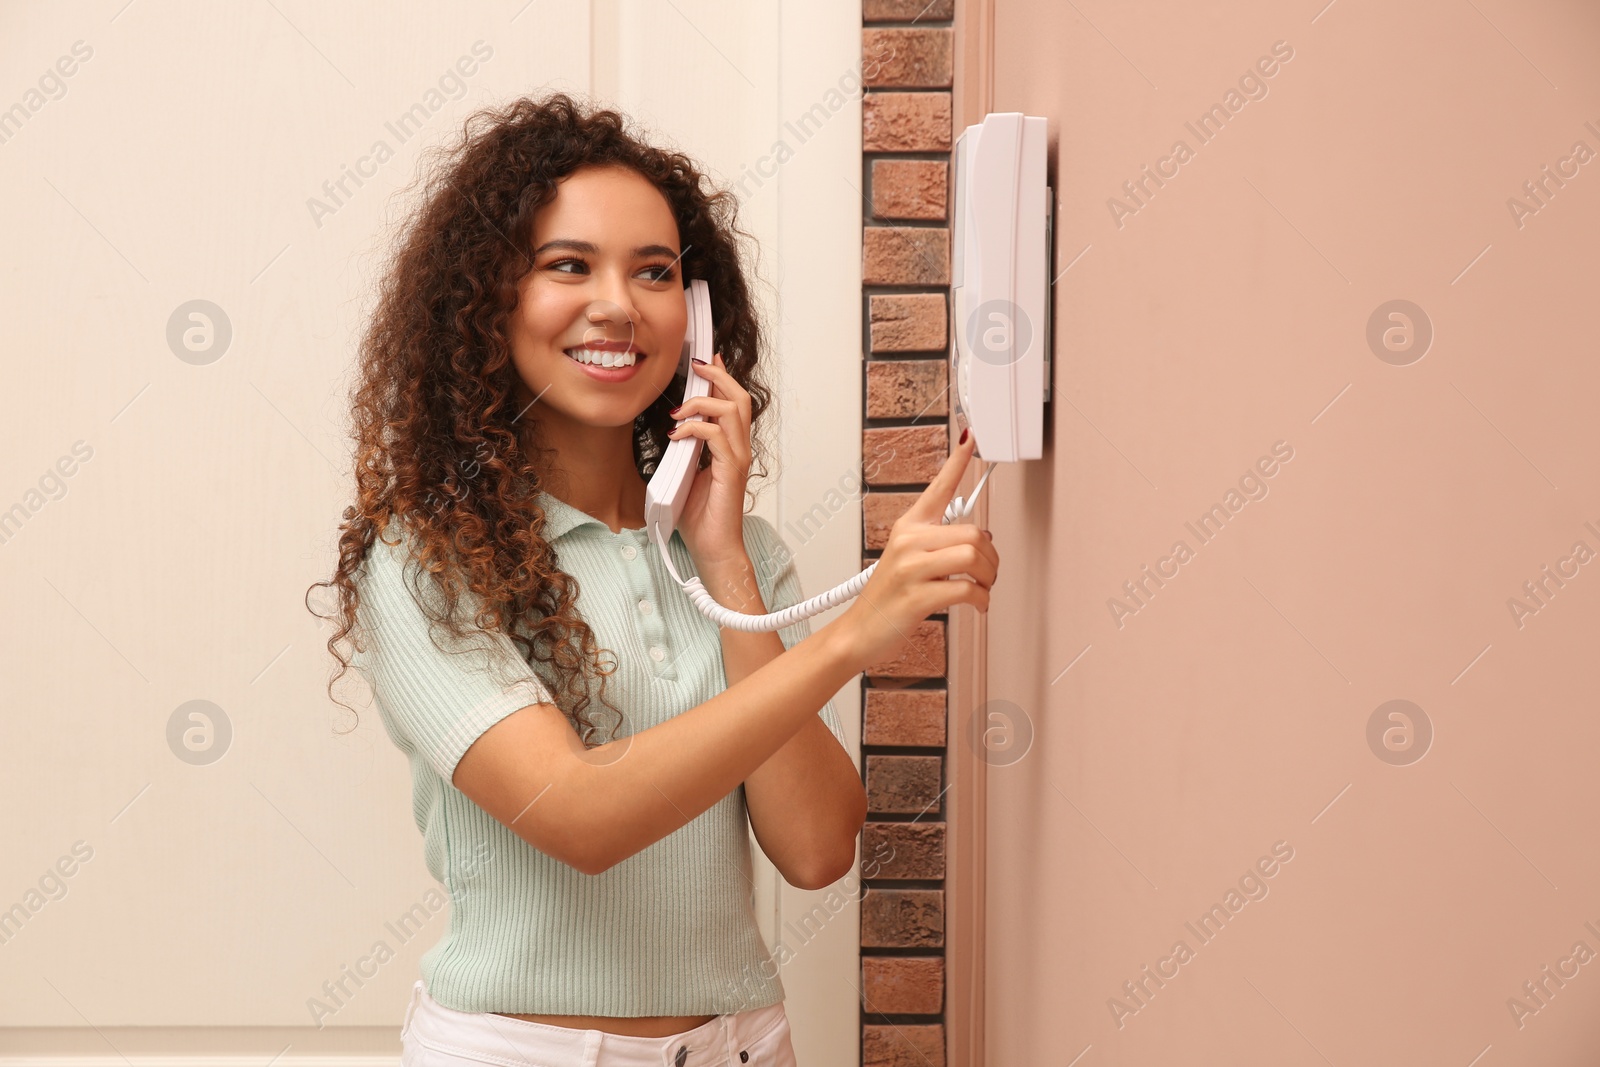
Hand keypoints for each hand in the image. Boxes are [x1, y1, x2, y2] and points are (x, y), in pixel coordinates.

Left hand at [664, 351, 751, 569]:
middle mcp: (739, 449)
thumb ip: (683, 451)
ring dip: (702, 402)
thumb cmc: (699, 518)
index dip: (721, 377)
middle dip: (717, 376)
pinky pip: (716, 437)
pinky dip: (695, 428)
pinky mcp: (731, 471)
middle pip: (739, 398)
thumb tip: (671, 429)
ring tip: (679, 408)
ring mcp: (738, 459)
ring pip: (732, 410)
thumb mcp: (685, 474)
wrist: (713, 549)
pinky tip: (677, 433)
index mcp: (730, 448)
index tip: (704, 360)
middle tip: (695, 366)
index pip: (732, 403)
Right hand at [832, 430, 997, 671]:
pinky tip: (978, 605)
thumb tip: (981, 539)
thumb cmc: (887, 599)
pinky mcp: (918, 596)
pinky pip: (967, 590)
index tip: (971, 438)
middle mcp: (909, 542)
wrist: (859, 632)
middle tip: (988, 573)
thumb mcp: (908, 561)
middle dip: (992, 557)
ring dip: (989, 577)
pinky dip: (982, 600)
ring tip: (983, 588)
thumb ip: (940, 545)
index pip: (938, 487)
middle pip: (972, 532)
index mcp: (909, 528)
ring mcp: (911, 569)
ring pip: (972, 557)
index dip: (957, 462)